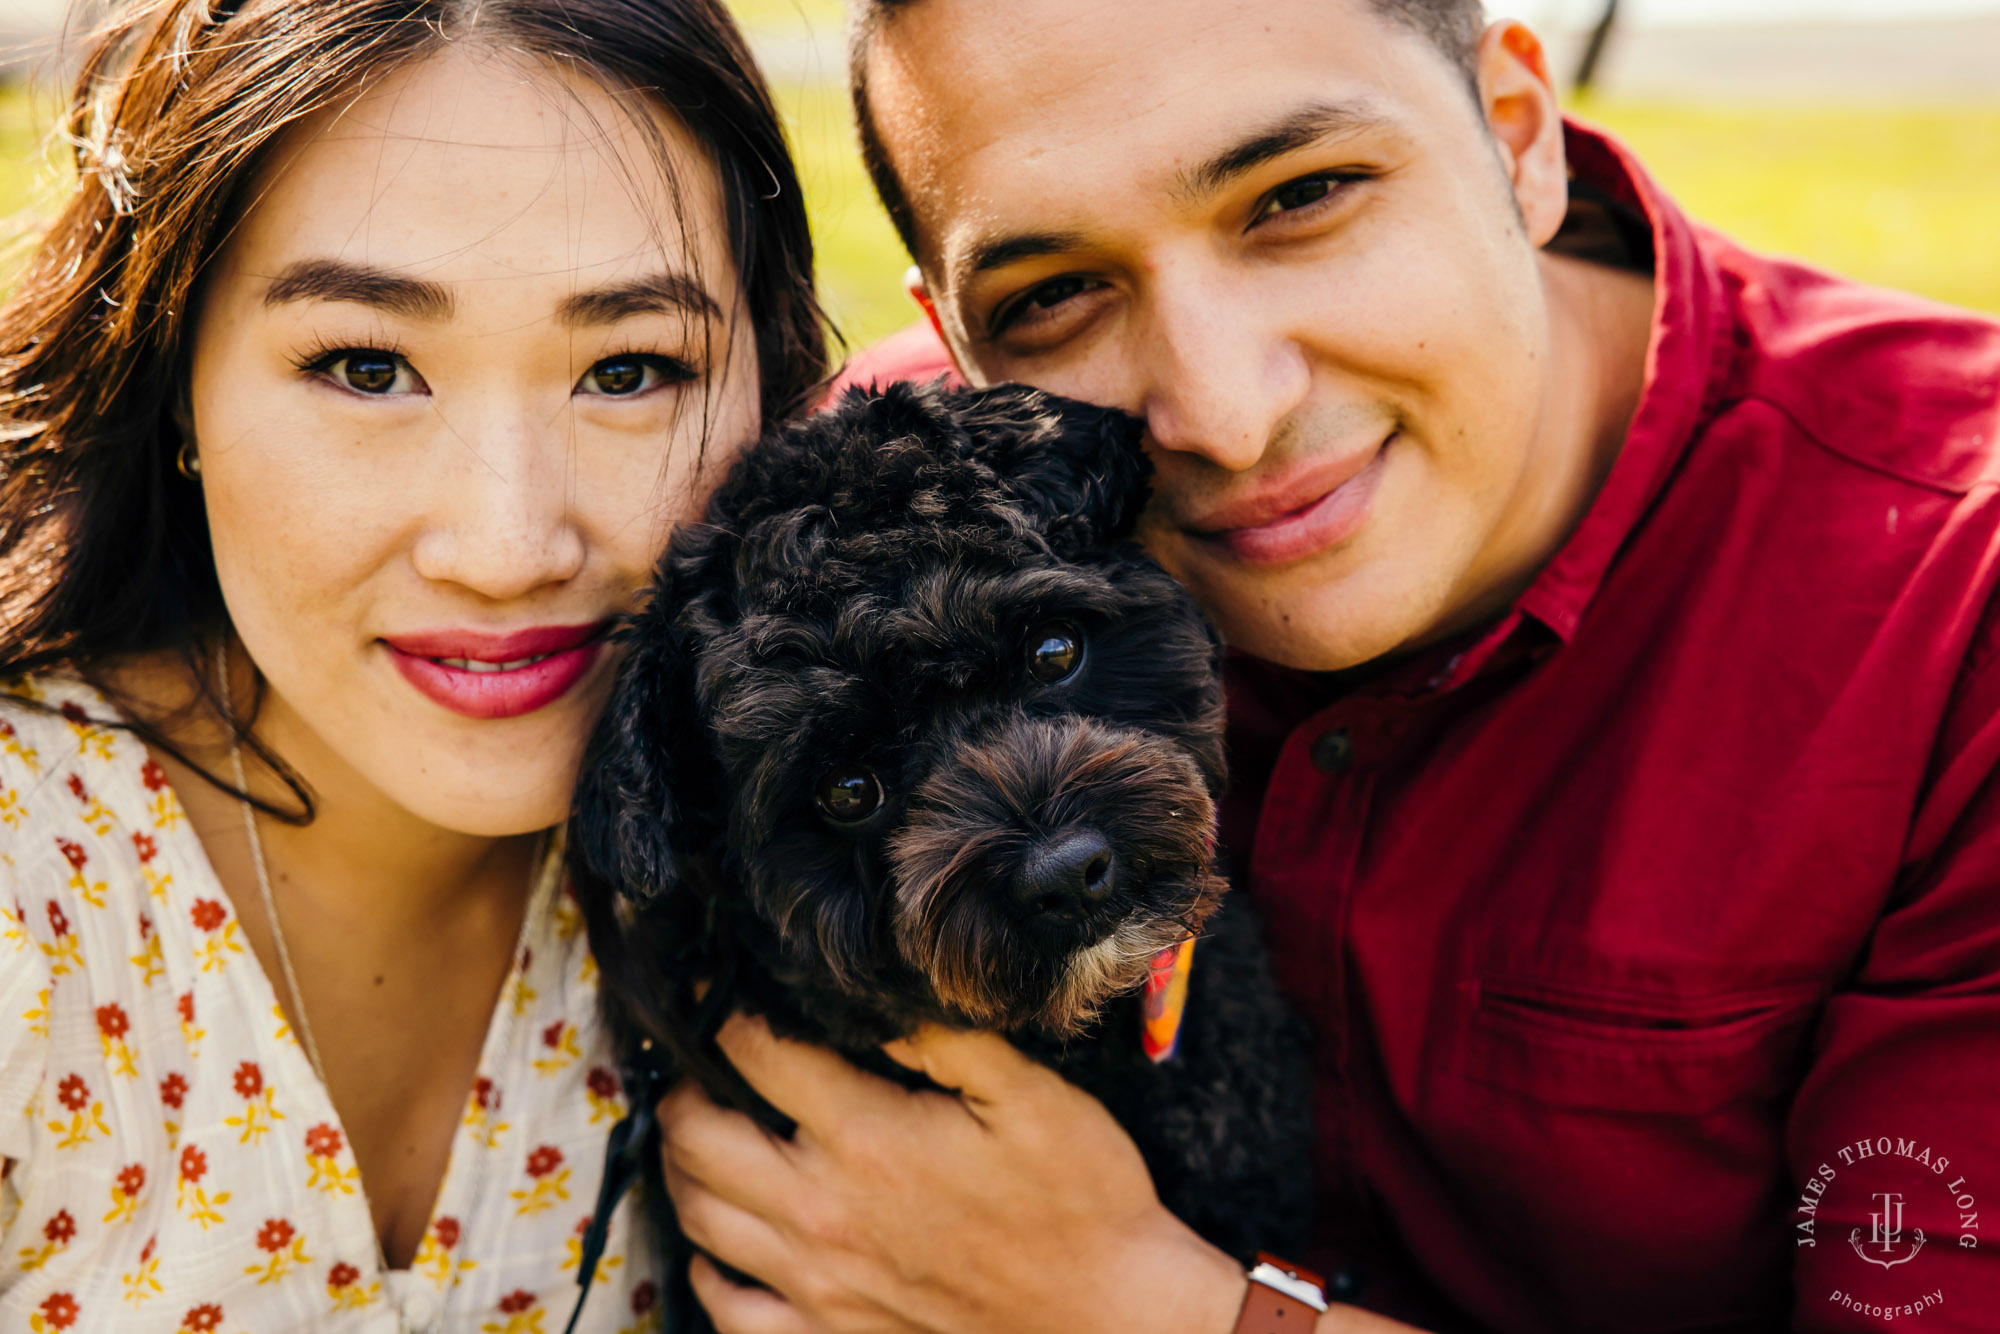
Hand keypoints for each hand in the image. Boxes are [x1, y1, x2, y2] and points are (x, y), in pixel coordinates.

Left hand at [656, 1013, 1248, 1333]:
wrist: (1109, 1316)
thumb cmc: (1079, 1201)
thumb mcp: (1032, 1095)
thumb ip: (948, 1036)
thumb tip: (878, 994)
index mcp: (867, 1138)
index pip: (754, 1053)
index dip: (726, 1011)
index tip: (724, 991)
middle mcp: (823, 1212)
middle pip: (697, 1136)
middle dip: (685, 1088)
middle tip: (701, 1065)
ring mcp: (818, 1282)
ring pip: (699, 1216)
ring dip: (684, 1167)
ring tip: (702, 1134)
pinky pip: (727, 1310)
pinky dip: (708, 1269)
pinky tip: (724, 1241)